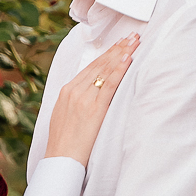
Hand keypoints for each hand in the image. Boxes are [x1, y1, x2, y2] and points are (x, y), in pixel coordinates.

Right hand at [46, 32, 139, 163]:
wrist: (60, 159)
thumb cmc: (64, 143)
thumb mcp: (64, 115)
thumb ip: (76, 101)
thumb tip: (90, 94)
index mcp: (66, 91)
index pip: (90, 67)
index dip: (106, 54)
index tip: (119, 44)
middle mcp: (74, 90)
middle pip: (99, 65)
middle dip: (117, 48)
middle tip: (131, 36)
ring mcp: (84, 99)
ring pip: (105, 71)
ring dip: (122, 54)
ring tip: (134, 42)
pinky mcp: (95, 109)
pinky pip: (109, 85)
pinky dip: (119, 70)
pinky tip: (127, 58)